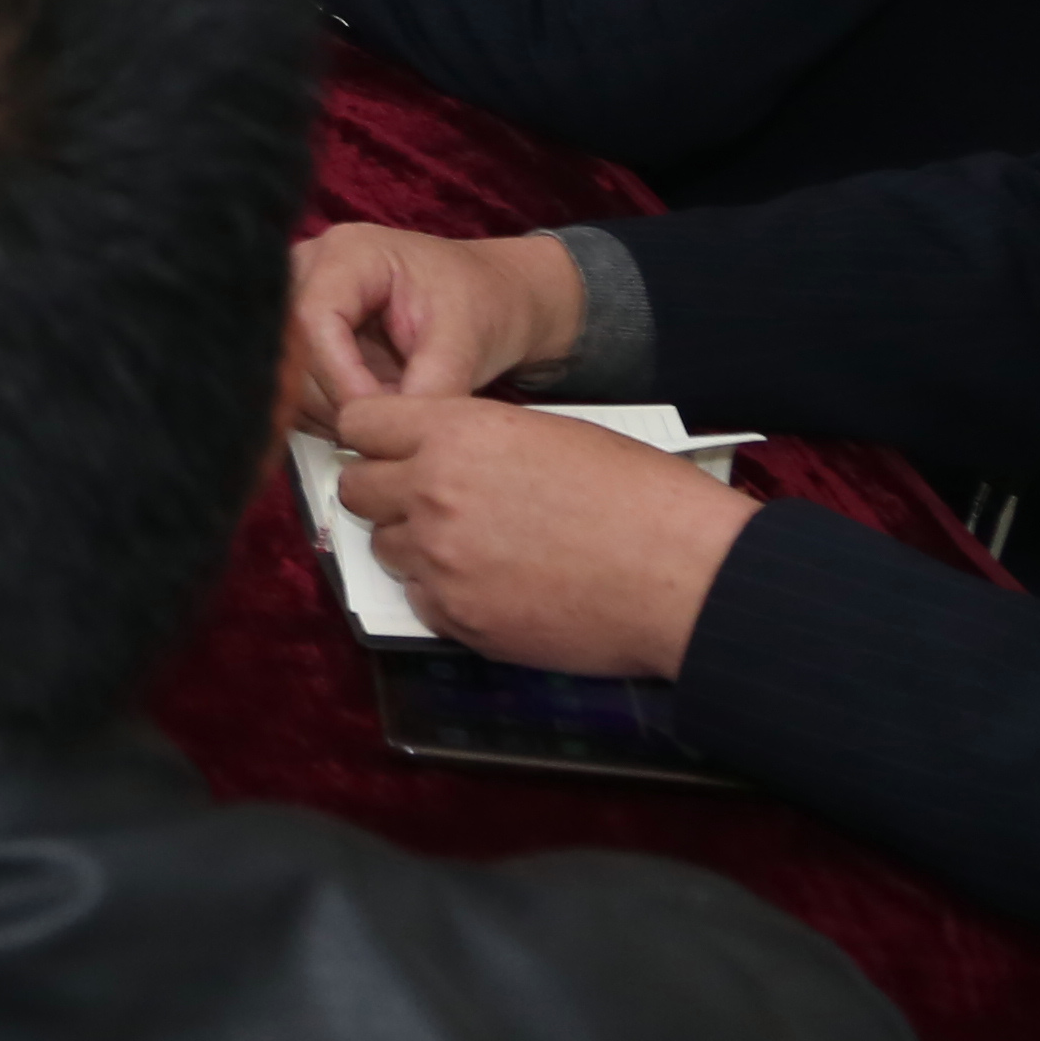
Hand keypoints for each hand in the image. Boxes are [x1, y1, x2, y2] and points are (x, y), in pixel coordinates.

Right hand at [281, 223, 585, 429]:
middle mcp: (310, 271)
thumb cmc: (480, 303)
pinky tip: (370, 417)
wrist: (488, 301)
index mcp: (348, 254)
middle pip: (291, 349)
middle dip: (337, 400)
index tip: (379, 416)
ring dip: (333, 412)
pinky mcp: (301, 339)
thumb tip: (395, 429)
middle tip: (388, 427)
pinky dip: (330, 414)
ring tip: (388, 420)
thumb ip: (431, 383)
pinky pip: (295, 389)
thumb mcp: (464, 340)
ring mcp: (298, 303)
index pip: (314, 319)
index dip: (339, 376)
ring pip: (287, 376)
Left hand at [321, 397, 755, 680]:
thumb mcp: (550, 433)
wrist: (683, 576)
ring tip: (472, 546)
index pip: (360, 422)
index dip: (374, 435)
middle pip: (355, 488)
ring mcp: (441, 560)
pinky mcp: (458, 619)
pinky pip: (418, 600)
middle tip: (424, 500)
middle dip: (383, 492)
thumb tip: (440, 450)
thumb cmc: (638, 498)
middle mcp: (433, 492)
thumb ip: (476, 438)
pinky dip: (443, 595)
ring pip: (383, 547)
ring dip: (414, 545)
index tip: (389, 448)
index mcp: (456, 434)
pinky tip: (493, 586)